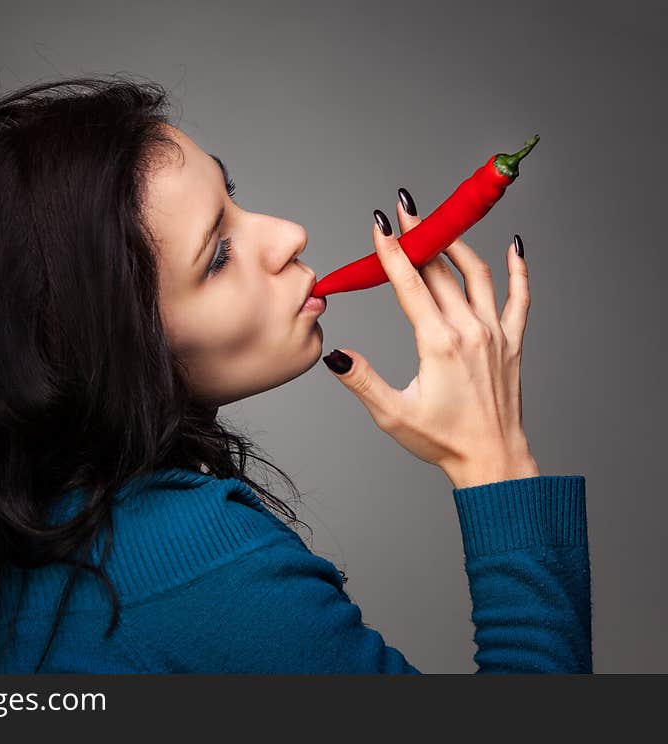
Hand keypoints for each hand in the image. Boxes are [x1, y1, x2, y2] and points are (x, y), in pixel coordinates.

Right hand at [323, 193, 538, 488]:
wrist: (492, 459)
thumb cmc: (443, 440)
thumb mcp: (393, 414)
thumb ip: (362, 380)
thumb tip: (336, 355)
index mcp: (438, 343)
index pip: (410, 284)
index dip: (391, 252)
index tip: (379, 225)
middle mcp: (469, 330)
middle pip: (440, 270)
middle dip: (419, 235)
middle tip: (403, 209)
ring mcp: (495, 333)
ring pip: (476, 274)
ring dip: (456, 244)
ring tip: (440, 223)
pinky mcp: (511, 342)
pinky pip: (519, 296)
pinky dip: (518, 269)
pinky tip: (515, 247)